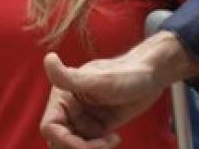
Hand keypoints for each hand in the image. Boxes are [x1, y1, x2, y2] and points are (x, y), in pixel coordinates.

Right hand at [40, 52, 167, 148]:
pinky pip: (89, 147)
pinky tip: (115, 139)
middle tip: (105, 144)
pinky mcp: (96, 129)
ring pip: (74, 147)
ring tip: (112, 141)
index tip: (88, 145)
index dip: (65, 142)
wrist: (149, 77)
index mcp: (62, 98)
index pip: (50, 128)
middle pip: (60, 142)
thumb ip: (70, 77)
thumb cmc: (125, 74)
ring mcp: (82, 121)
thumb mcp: (99, 79)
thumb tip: (49, 59)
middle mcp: (69, 110)